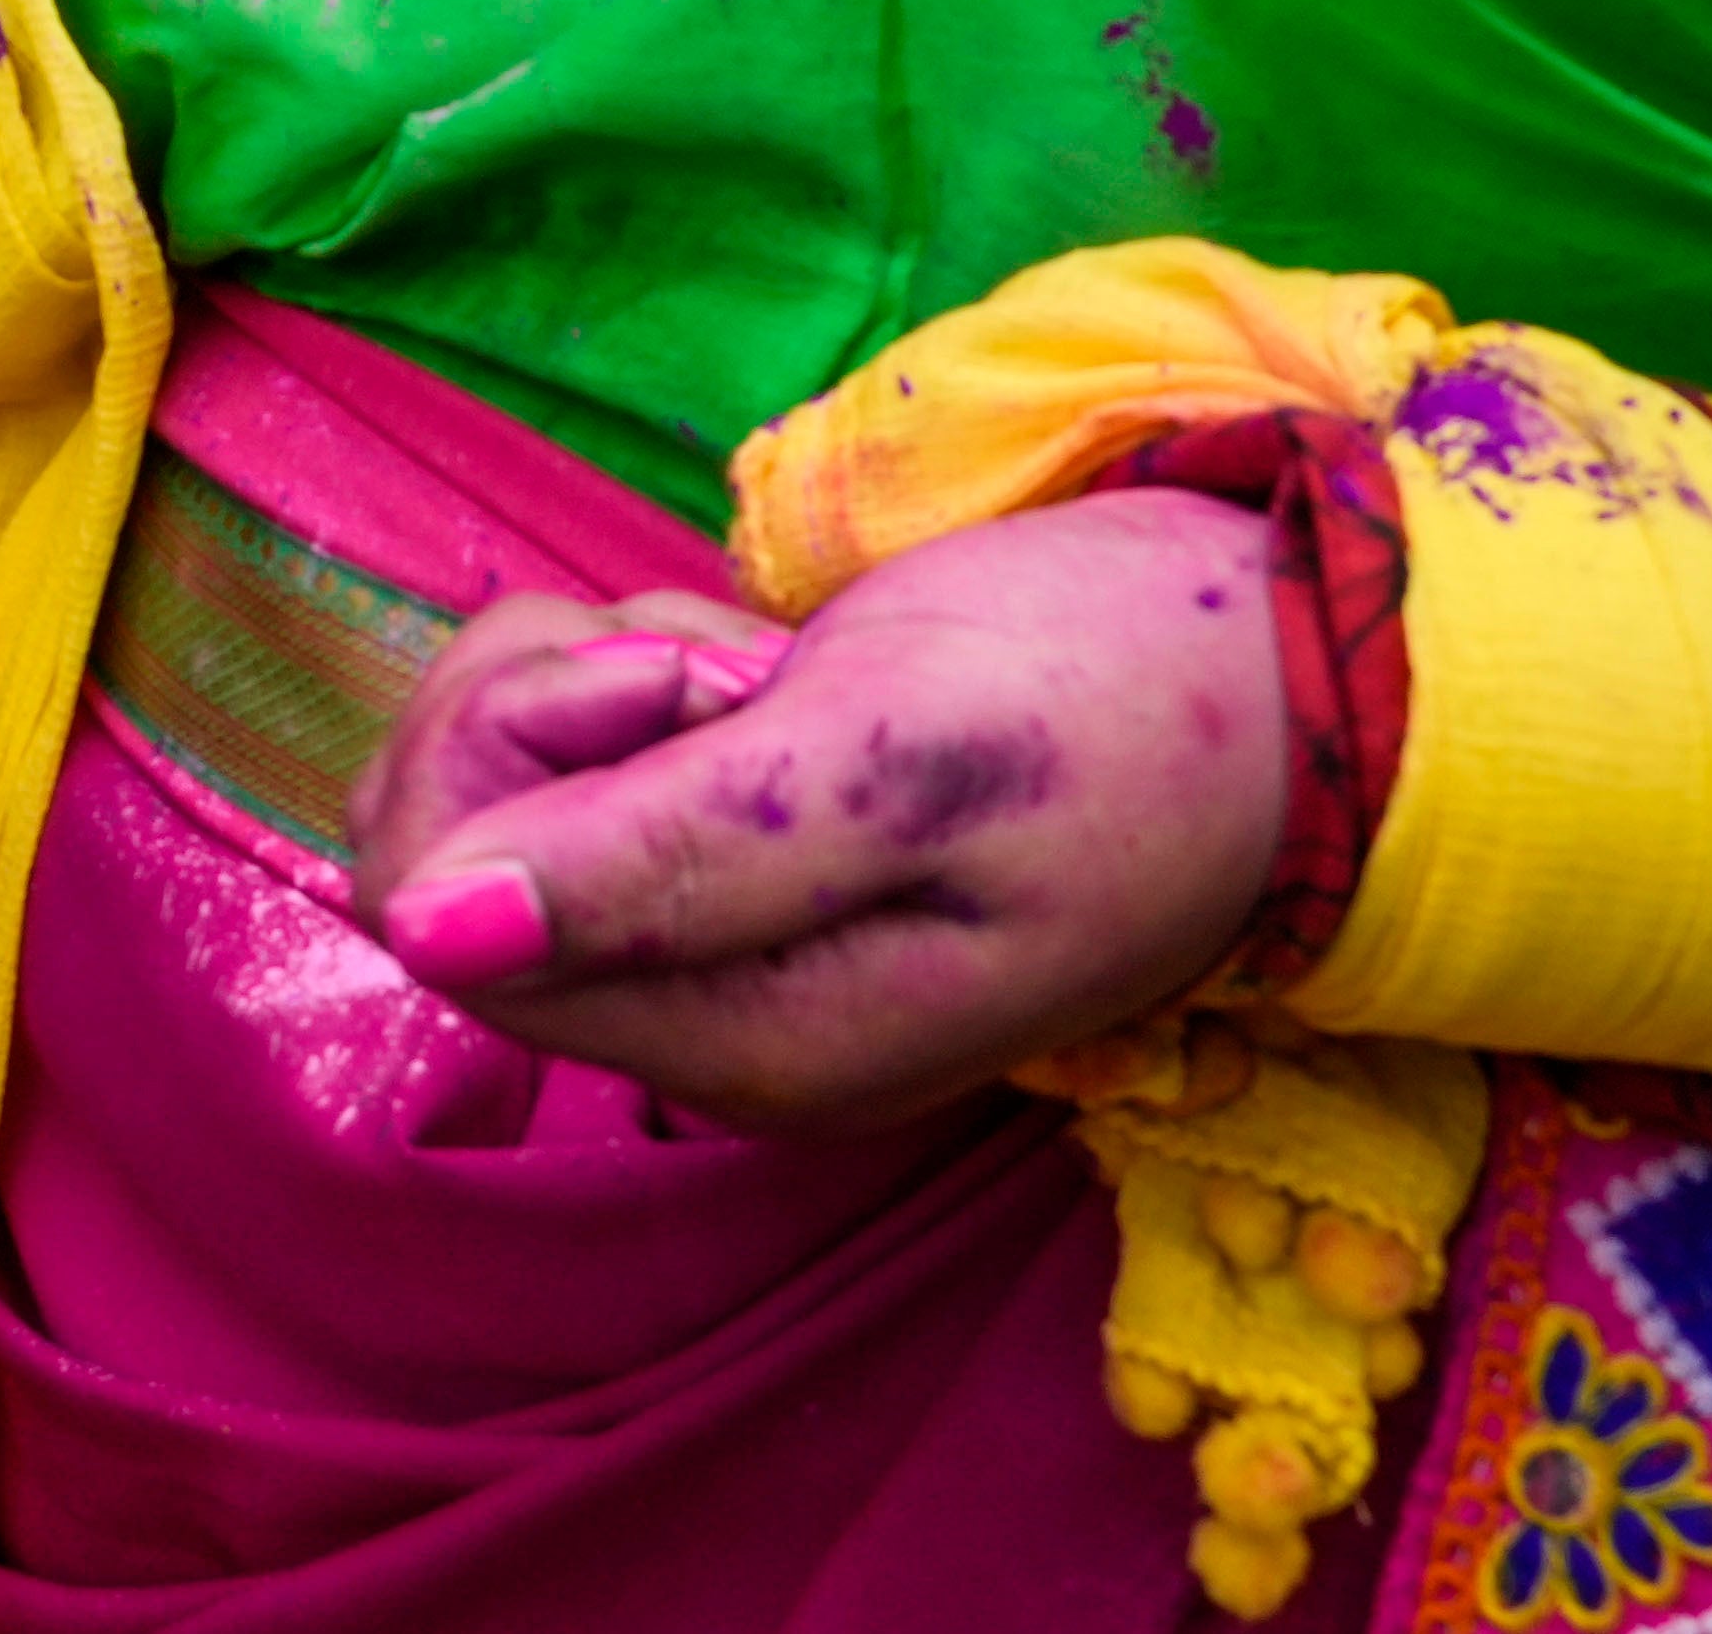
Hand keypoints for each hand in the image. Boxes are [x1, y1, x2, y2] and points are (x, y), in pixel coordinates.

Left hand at [337, 489, 1294, 1137]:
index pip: (437, 908)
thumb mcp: (884, 765)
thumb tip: (417, 932)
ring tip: (774, 676)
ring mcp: (723, 941)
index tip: (689, 690)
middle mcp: (709, 1023)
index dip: (517, 752)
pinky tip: (774, 673)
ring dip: (602, 670)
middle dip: (549, 700)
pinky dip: (642, 667)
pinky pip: (582, 746)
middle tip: (728, 674)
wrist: (1294, 672)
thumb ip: (655, 860)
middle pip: (446, 838)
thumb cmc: (1118, 703)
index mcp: (744, 1043)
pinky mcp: (739, 855)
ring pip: (501, 774)